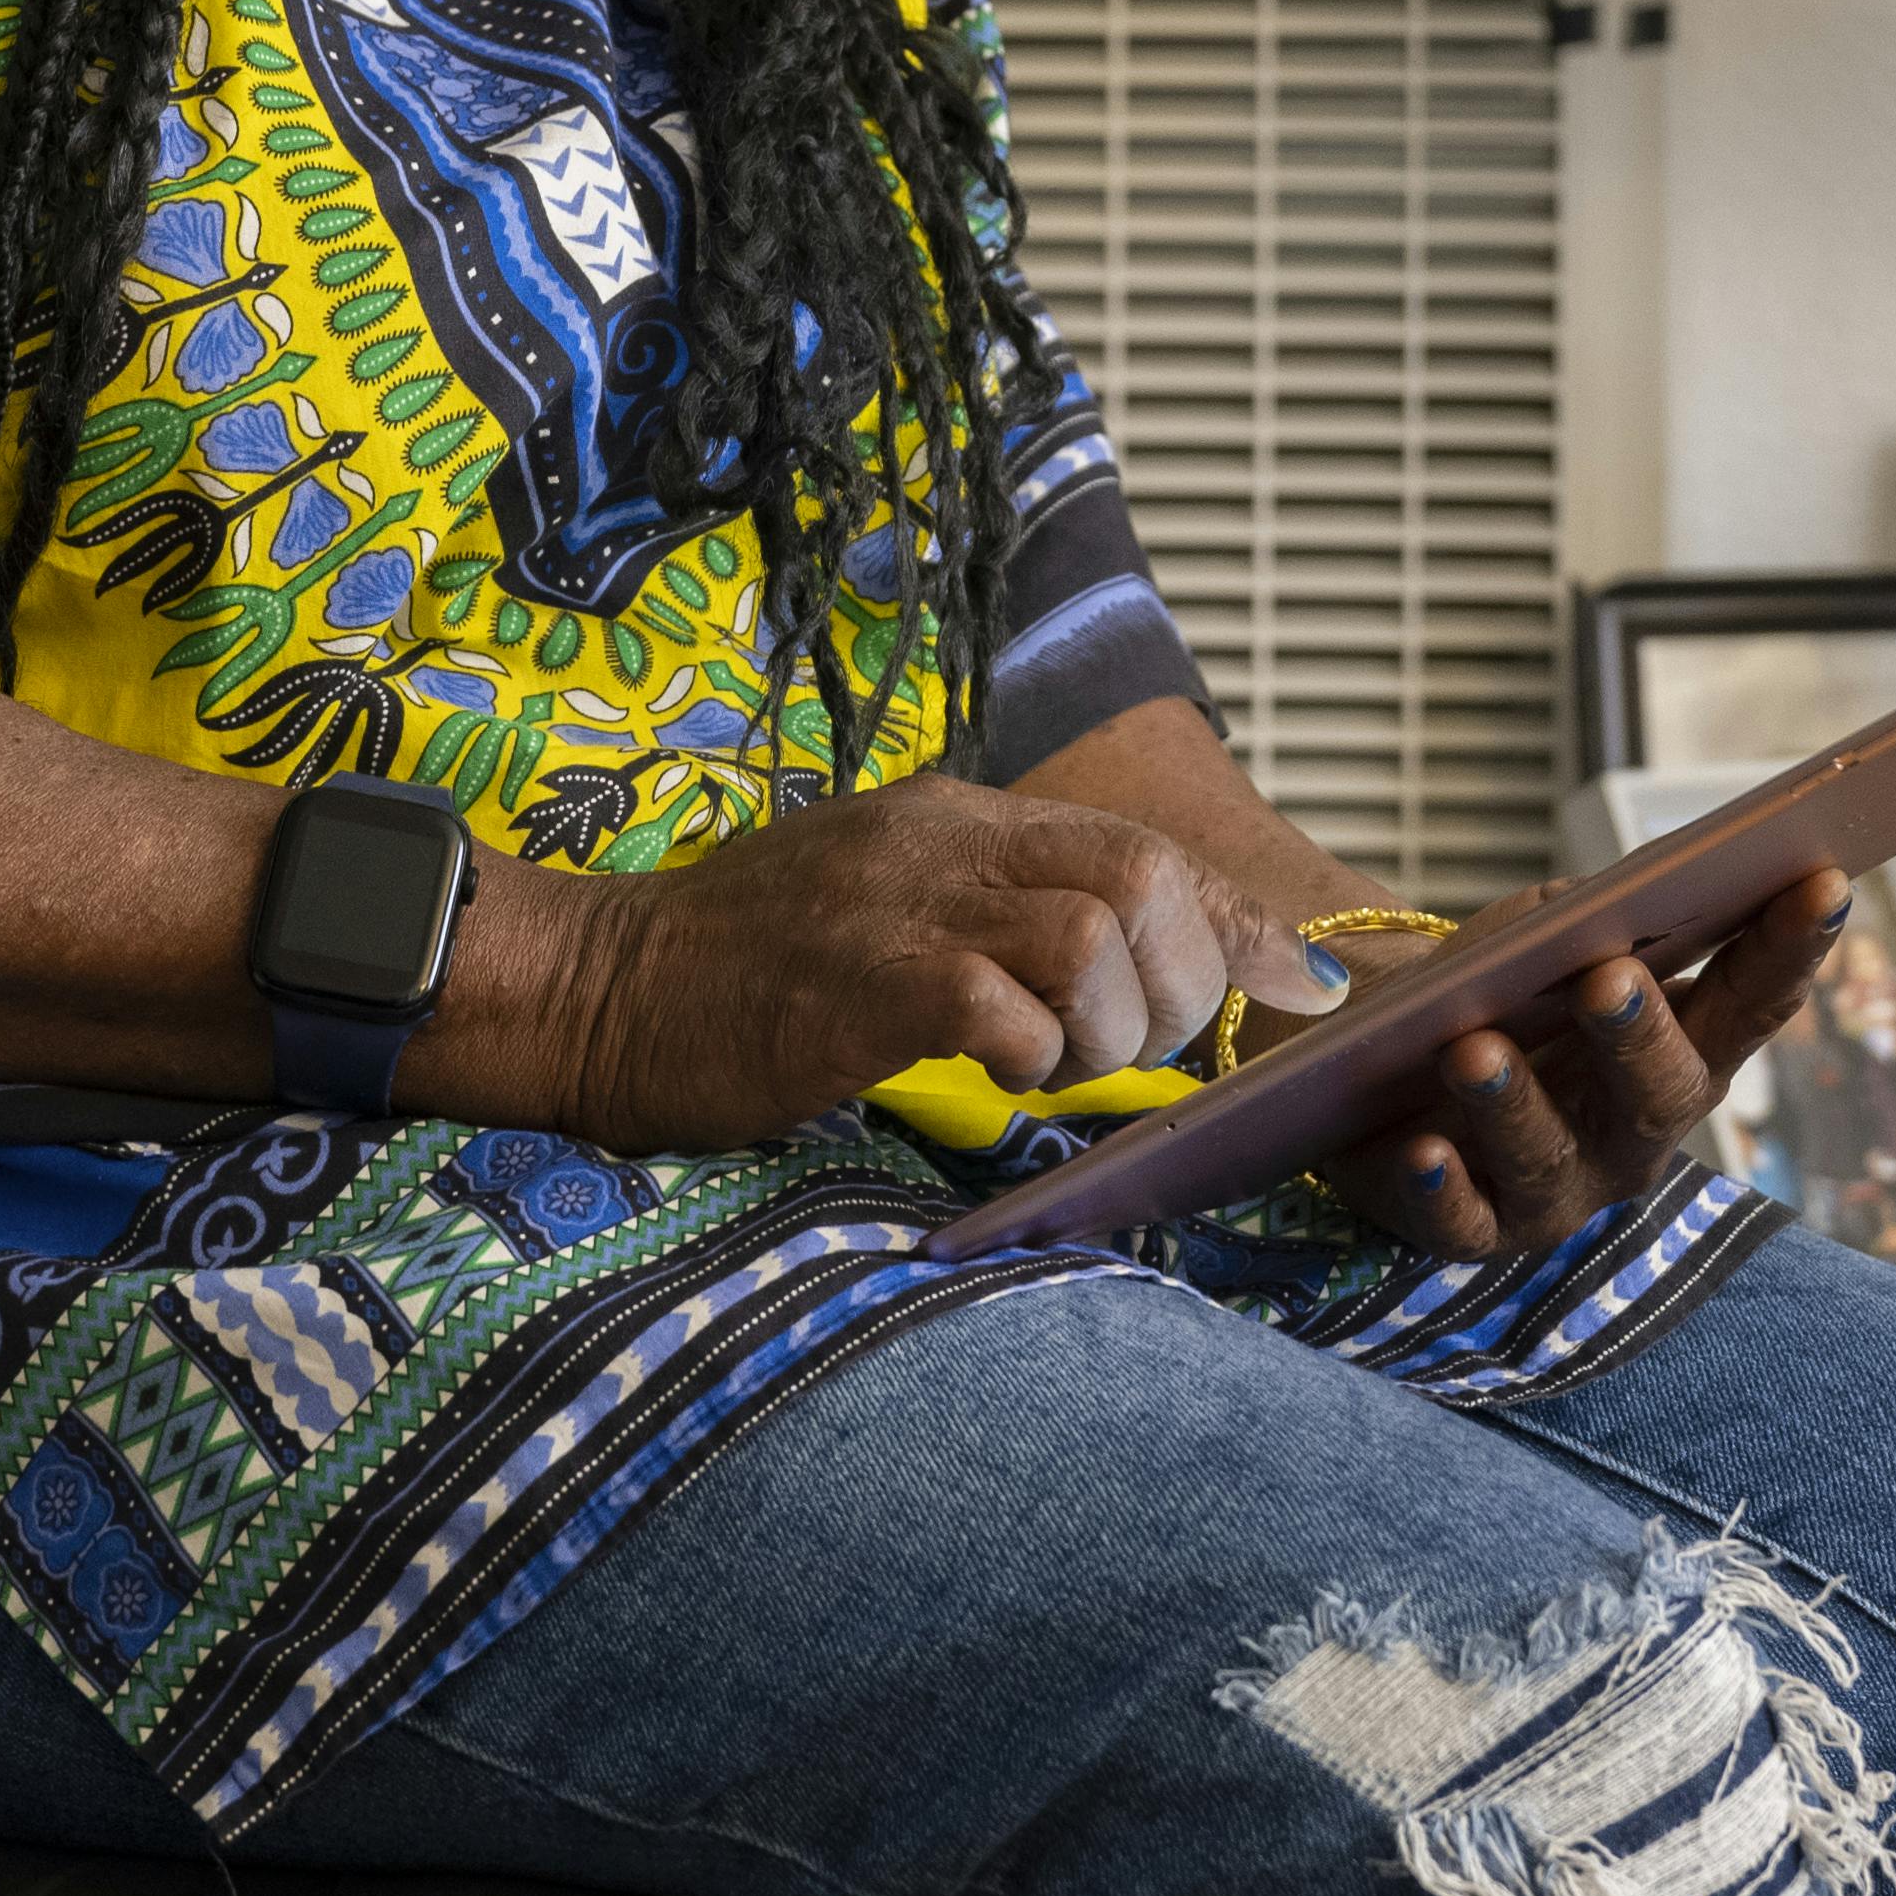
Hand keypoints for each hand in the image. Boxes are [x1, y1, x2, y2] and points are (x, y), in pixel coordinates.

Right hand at [491, 776, 1311, 1151]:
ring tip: (1051, 1067)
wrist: (593, 985)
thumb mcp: (886, 912)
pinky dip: (1027, 1054)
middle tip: (1127, 1052)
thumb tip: (1127, 969)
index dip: (1239, 928)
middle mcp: (938, 840)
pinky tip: (991, 1076)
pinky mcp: (851, 982)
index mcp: (955, 819)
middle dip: (1180, 980)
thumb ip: (997, 920)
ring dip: (1108, 1026)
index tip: (1302, 993)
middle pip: (1144, 877)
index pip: (1144, 847)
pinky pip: (995, 1003)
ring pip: (1091, 934)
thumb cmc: (743, 974)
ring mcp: (894, 904)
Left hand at [1330, 869, 1850, 1265]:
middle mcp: (1635, 1133)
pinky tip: (1424, 1152)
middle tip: (1610, 979)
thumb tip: (1646, 881)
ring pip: (1546, 1155)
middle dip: (1639, 1037)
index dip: (1792, 947)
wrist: (1387, 1064)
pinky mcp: (1471, 1228)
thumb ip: (1600, 908)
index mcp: (1682, 1052)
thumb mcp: (1548, 936)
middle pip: (1659, 1093)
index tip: (1824, 881)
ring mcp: (1557, 1191)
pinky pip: (1459, 1219)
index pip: (1752, 1003)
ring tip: (1473, 1050)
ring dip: (1513, 1104)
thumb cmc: (1496, 992)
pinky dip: (1441, 1187)